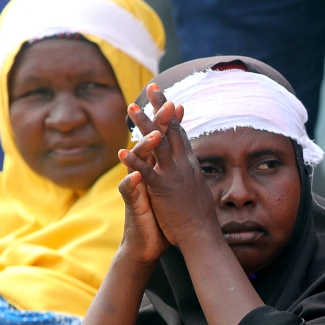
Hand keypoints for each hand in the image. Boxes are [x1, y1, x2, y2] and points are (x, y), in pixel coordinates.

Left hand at [118, 84, 218, 251]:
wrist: (203, 236)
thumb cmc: (200, 219)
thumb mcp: (198, 191)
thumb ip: (192, 177)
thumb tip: (193, 170)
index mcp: (190, 165)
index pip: (180, 135)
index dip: (173, 116)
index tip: (167, 99)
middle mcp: (184, 165)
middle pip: (171, 130)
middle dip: (160, 107)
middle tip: (152, 87)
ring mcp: (174, 176)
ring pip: (158, 144)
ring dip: (144, 125)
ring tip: (131, 107)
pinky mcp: (164, 190)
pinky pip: (146, 172)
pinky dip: (134, 160)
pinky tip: (122, 150)